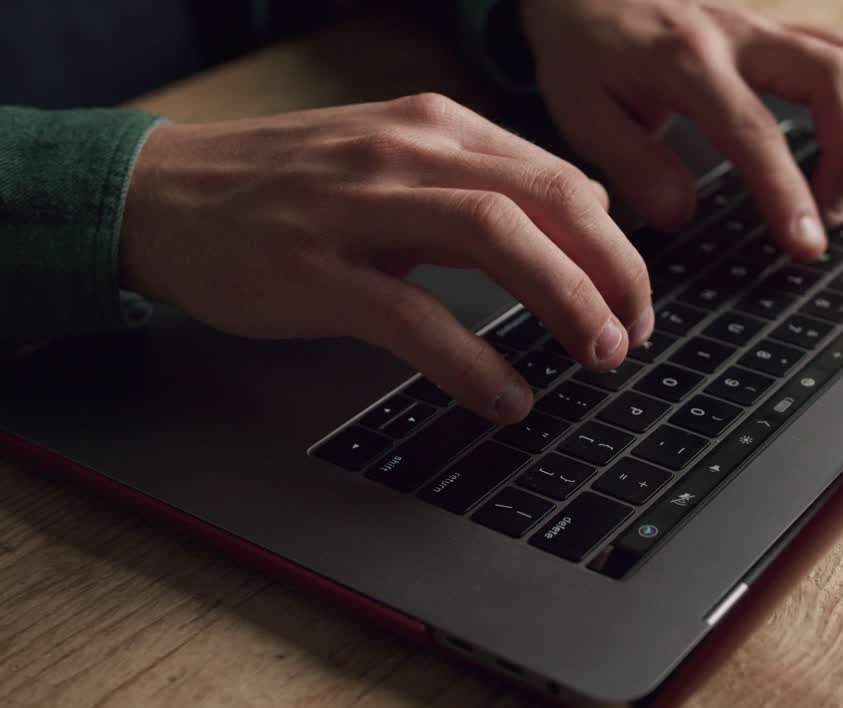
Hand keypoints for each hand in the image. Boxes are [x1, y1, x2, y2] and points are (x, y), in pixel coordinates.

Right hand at [119, 95, 652, 423]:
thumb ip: (484, 181)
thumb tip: (580, 215)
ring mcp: (360, 206)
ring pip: (495, 238)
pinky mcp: (316, 269)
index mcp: (435, 126)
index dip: (613, 244)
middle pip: (547, 200)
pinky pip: (413, 316)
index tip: (634, 298)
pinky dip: (473, 362)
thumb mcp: (394, 160)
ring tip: (599, 355)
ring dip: (564, 301)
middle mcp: (409, 152)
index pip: (557, 176)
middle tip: (635, 333)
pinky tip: (506, 398)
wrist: (161, 193)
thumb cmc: (288, 185)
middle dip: (611, 270)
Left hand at [521, 0, 842, 260]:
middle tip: (825, 217)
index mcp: (685, 59)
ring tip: (835, 189)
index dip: (789, 192)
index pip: (756, 130)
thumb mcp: (582, 114)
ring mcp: (764, 26)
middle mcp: (737, 34)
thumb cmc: (583, 52)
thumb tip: (679, 214)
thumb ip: (632, 165)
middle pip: (834, 78)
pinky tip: (839, 144)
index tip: (806, 244)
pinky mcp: (777, 29)